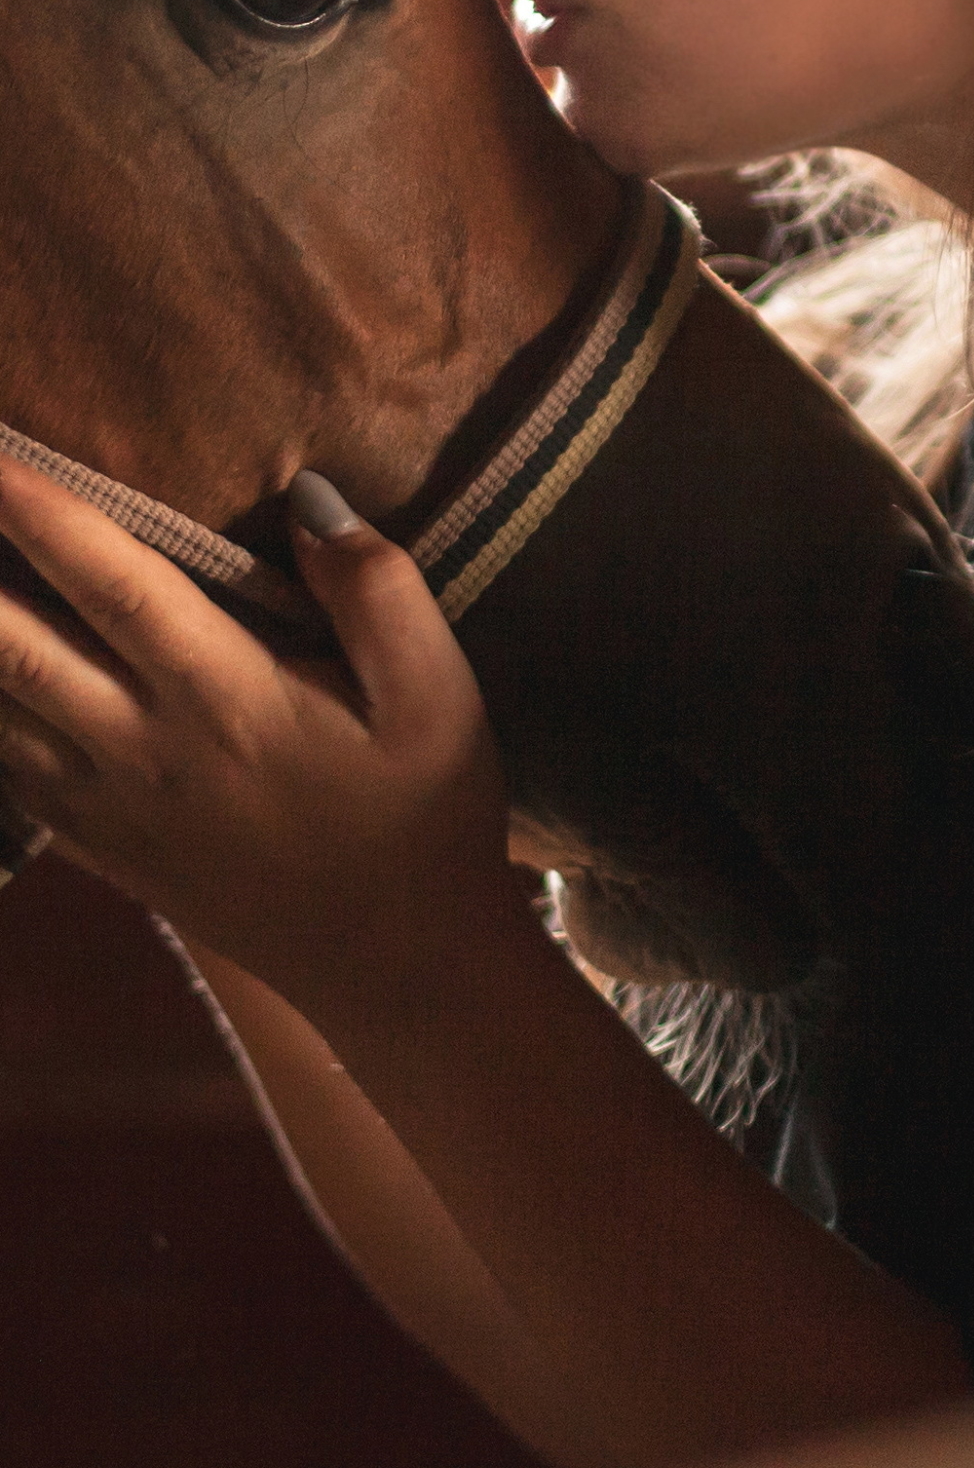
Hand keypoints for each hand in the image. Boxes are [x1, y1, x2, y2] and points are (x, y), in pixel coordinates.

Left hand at [0, 455, 511, 1009]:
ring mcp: (114, 808)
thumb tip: (308, 499)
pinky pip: (7, 773)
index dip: (43, 515)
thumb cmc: (426, 814)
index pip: (114, 583)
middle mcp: (147, 750)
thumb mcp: (437, 694)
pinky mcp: (105, 848)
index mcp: (227, 699)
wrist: (401, 968)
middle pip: (16, 648)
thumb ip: (376, 589)